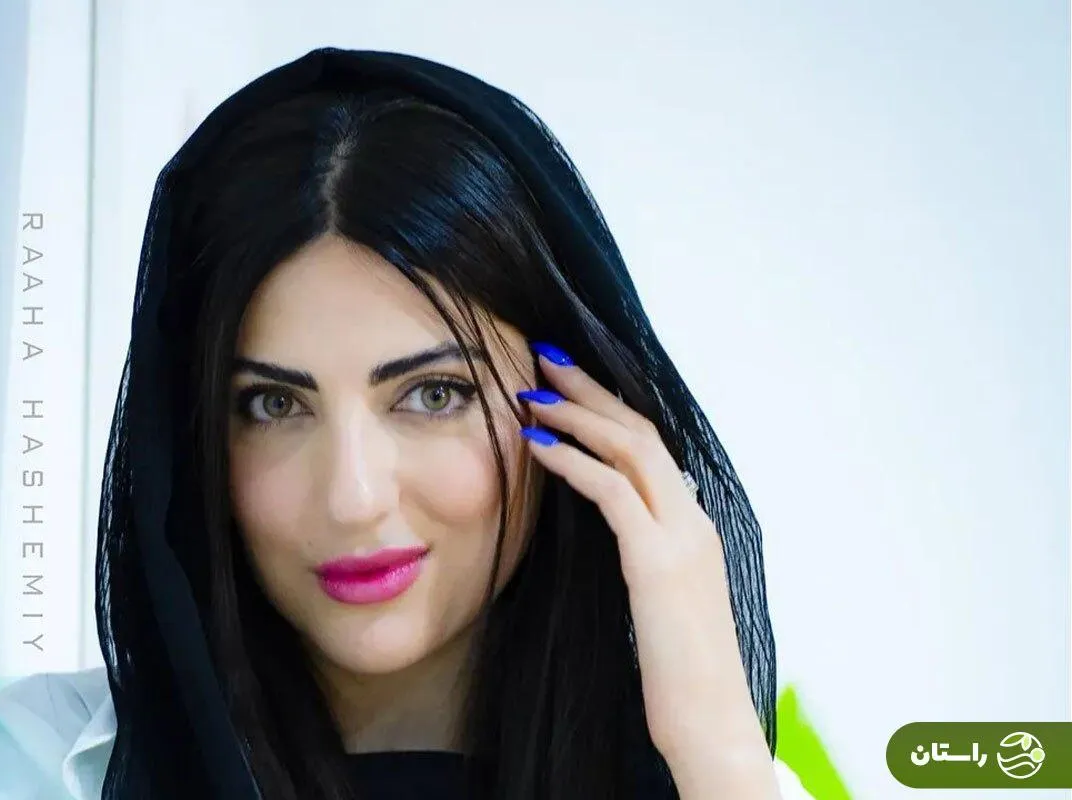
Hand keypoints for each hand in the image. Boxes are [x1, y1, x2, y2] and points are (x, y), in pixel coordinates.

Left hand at [517, 342, 779, 797]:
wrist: (711, 723)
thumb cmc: (681, 672)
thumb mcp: (661, 601)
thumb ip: (643, 557)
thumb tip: (610, 532)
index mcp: (694, 527)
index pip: (651, 448)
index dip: (609, 409)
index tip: (568, 384)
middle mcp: (693, 520)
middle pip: (641, 431)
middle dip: (591, 389)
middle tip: (546, 359)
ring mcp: (681, 537)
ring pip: (630, 448)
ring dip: (577, 414)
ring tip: (532, 393)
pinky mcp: (657, 562)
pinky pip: (611, 491)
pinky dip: (572, 461)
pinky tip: (537, 446)